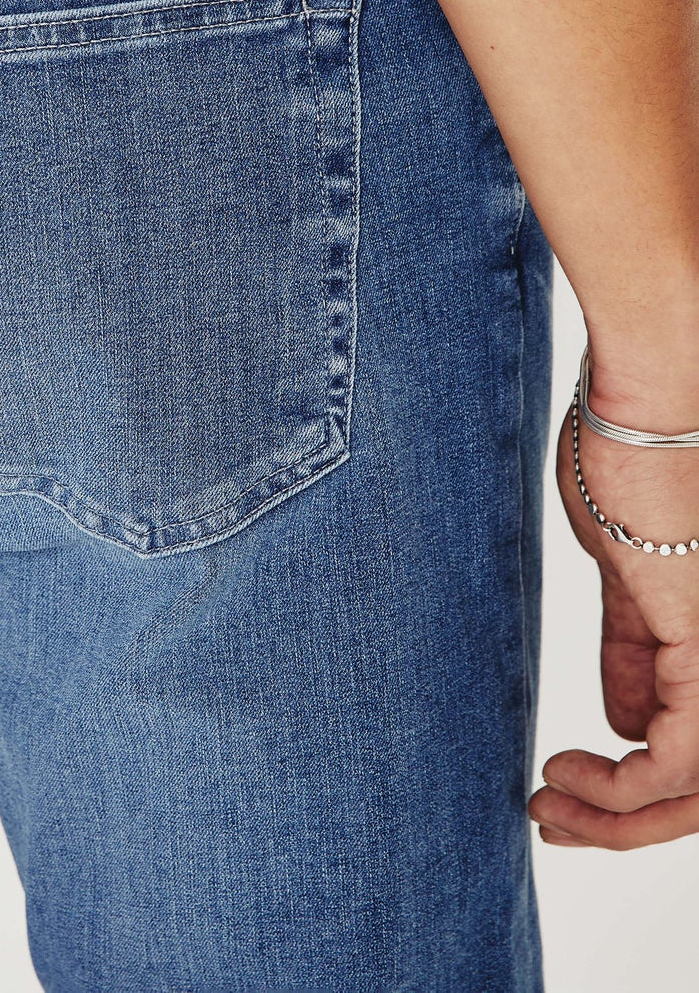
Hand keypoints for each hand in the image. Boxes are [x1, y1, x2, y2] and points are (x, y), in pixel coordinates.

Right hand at [529, 379, 698, 848]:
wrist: (646, 404)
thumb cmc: (633, 461)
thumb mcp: (628, 577)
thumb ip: (634, 652)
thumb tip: (624, 724)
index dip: (640, 797)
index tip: (565, 791)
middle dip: (627, 828)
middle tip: (553, 822)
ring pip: (697, 793)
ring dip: (618, 821)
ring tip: (549, 803)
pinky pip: (679, 761)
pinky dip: (621, 789)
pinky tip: (565, 773)